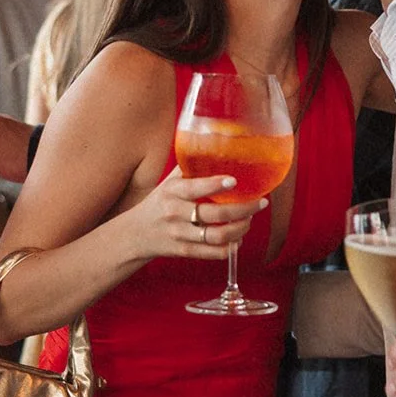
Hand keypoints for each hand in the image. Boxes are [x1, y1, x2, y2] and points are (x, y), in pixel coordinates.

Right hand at [127, 166, 267, 261]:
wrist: (135, 233)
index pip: (196, 188)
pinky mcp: (183, 251)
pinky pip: (212, 253)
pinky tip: (237, 240)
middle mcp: (175, 213)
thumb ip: (189, 167)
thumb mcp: (169, 182)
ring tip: (249, 221)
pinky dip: (230, 248)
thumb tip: (215, 143)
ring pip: (217, 236)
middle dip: (244, 210)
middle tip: (260, 203)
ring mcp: (179, 234)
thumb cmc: (159, 202)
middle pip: (215, 215)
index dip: (216, 185)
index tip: (235, 180)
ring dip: (240, 230)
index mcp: (172, 191)